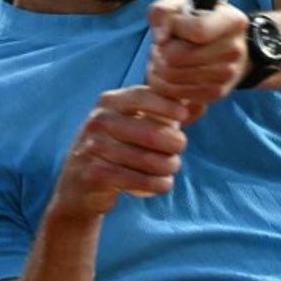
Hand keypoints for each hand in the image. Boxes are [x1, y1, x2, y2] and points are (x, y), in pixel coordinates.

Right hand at [48, 86, 189, 219]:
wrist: (79, 184)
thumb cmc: (117, 147)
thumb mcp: (135, 125)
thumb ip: (166, 115)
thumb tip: (201, 105)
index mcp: (109, 102)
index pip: (141, 96)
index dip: (166, 104)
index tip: (184, 115)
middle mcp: (98, 121)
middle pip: (147, 131)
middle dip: (172, 142)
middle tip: (181, 147)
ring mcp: (92, 148)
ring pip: (142, 158)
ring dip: (166, 166)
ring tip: (173, 167)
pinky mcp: (93, 174)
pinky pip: (132, 179)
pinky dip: (154, 183)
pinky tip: (164, 184)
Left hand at [145, 0, 248, 123]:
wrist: (222, 42)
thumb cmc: (196, 18)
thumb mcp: (180, 3)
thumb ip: (163, 11)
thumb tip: (160, 39)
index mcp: (232, 21)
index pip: (197, 30)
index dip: (175, 28)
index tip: (172, 26)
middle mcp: (235, 49)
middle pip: (179, 57)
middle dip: (160, 51)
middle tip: (160, 46)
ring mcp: (228, 73)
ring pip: (173, 77)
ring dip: (159, 67)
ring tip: (163, 57)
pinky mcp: (218, 92)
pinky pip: (178, 93)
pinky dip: (165, 84)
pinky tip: (168, 71)